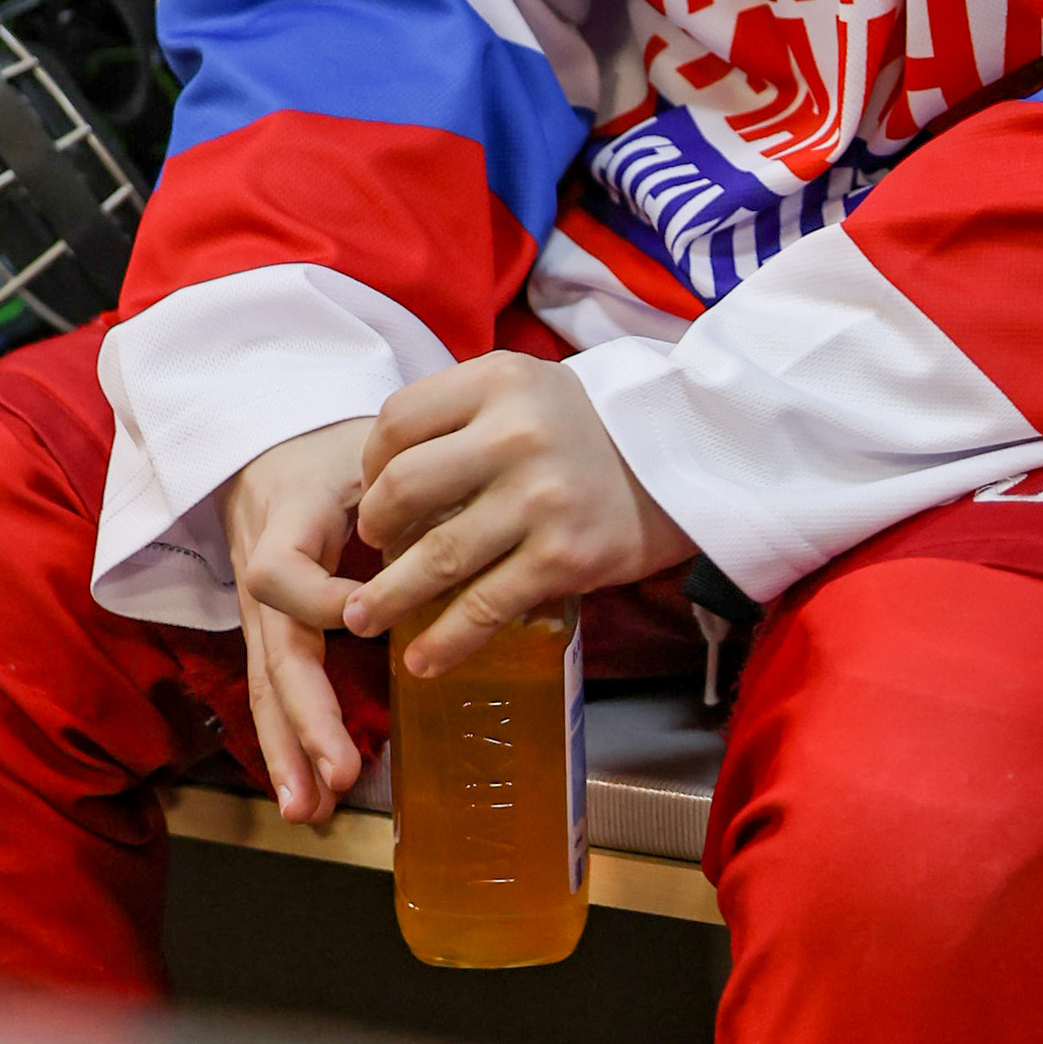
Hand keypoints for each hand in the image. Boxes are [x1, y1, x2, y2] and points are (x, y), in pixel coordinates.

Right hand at [213, 418, 376, 826]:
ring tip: (309, 808)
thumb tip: (464, 525)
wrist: (271, 443)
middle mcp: (262, 573)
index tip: (362, 612)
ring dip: (289, 750)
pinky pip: (272, 690)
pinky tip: (303, 795)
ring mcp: (260, 610)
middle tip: (338, 772)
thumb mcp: (366, 447)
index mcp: (286, 521)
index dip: (318, 599)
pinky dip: (287, 744)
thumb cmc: (334, 446)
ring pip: (266, 685)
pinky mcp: (269, 631)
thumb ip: (403, 486)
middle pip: (272, 653)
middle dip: (305, 717)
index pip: (282, 572)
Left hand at [341, 352, 692, 676]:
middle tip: (374, 551)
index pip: (398, 421)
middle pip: (404, 487)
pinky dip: (446, 641)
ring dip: (390, 597)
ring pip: (437, 556)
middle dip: (376, 529)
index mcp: (498, 382)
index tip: (376, 493)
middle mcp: (515, 435)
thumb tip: (383, 479)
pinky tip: (423, 660)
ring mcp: (540, 499)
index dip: (372, 463)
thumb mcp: (524, 390)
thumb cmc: (583, 427)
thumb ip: (459, 415)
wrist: (678, 457)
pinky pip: (486, 606)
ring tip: (364, 620)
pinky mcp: (564, 557)